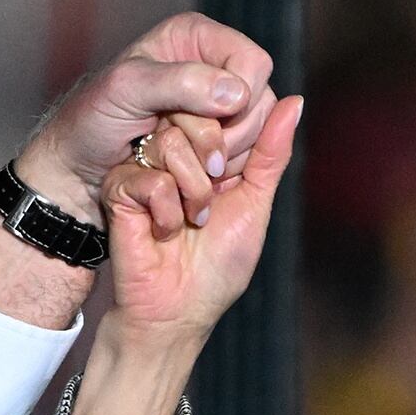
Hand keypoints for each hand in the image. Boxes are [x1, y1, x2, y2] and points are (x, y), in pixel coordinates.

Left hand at [14, 11, 279, 218]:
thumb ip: (181, 84)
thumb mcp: (127, 90)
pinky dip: (220, 169)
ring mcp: (213, 106)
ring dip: (223, 155)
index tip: (208, 120)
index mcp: (193, 37)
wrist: (75, 167)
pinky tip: (189, 172)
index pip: (252, 63)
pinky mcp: (212, 139)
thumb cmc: (90, 121)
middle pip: (261, 100)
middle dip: (229, 132)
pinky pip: (242, 156)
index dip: (240, 96)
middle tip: (185, 145)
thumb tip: (237, 94)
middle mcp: (210, 65)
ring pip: (256, 132)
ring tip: (180, 159)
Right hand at [70, 94, 304, 414]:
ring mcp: (147, 166)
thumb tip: (294, 101)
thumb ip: (272, 153)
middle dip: (216, 166)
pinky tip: (164, 232)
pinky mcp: (121, 188)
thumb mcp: (256, 204)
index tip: (237, 179)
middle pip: (199, 115)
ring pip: (171, 141)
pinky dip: (166, 210)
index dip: (241, 137)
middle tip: (212, 204)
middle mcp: (179, 152)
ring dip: (192, 193)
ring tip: (192, 223)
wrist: (176, 312)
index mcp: (213, 151)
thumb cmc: (217, 268)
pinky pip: (149, 176)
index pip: (230, 109)